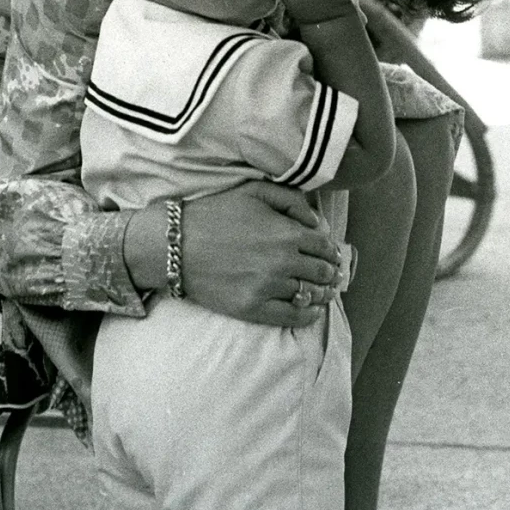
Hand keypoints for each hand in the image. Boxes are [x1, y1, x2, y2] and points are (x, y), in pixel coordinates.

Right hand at [124, 181, 342, 326]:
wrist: (176, 244)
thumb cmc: (215, 213)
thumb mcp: (254, 192)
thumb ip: (291, 201)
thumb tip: (318, 223)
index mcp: (286, 233)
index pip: (324, 247)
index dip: (332, 251)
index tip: (332, 254)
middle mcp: (282, 261)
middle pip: (322, 272)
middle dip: (331, 272)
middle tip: (334, 274)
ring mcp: (268, 287)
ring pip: (310, 295)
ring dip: (323, 293)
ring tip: (326, 291)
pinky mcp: (252, 308)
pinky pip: (292, 317)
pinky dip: (308, 315)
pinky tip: (312, 310)